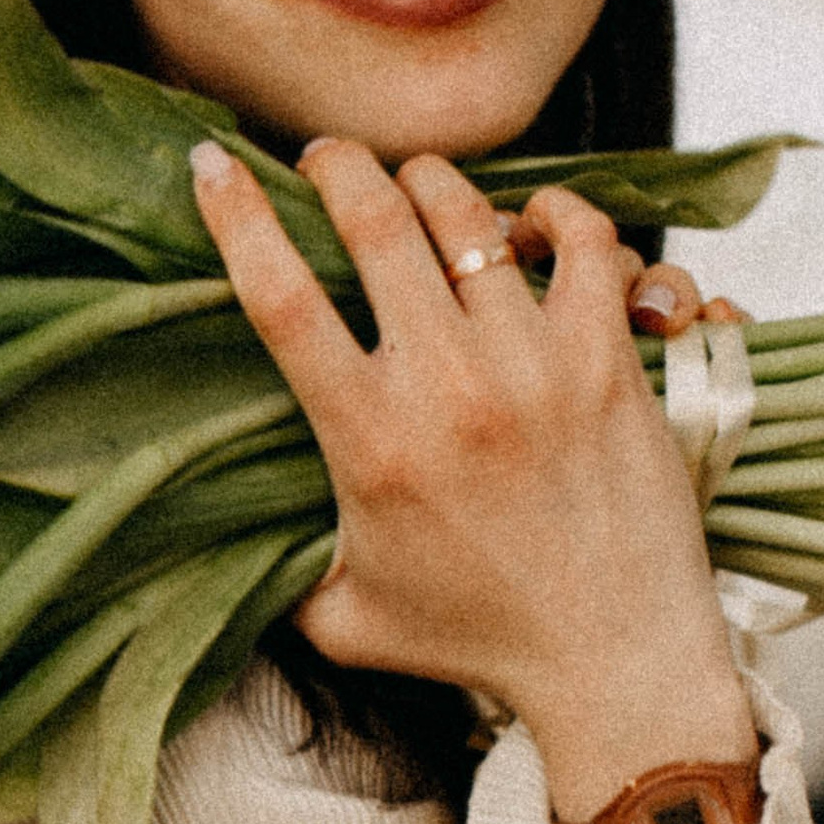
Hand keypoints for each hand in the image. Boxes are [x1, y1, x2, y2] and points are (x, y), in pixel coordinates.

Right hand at [189, 138, 755, 822]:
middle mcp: (446, 389)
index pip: (280, 298)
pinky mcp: (608, 361)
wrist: (612, 662)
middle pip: (374, 221)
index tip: (211, 163)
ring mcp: (533, 366)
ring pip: (468, 215)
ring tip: (419, 186)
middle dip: (336, 167)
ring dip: (432, 183)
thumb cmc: (478, 644)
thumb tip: (226, 533)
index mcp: (368, 442)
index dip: (235, 216)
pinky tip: (533, 225)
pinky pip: (582, 240)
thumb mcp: (345, 619)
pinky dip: (553, 213)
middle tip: (326, 161)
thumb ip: (281, 570)